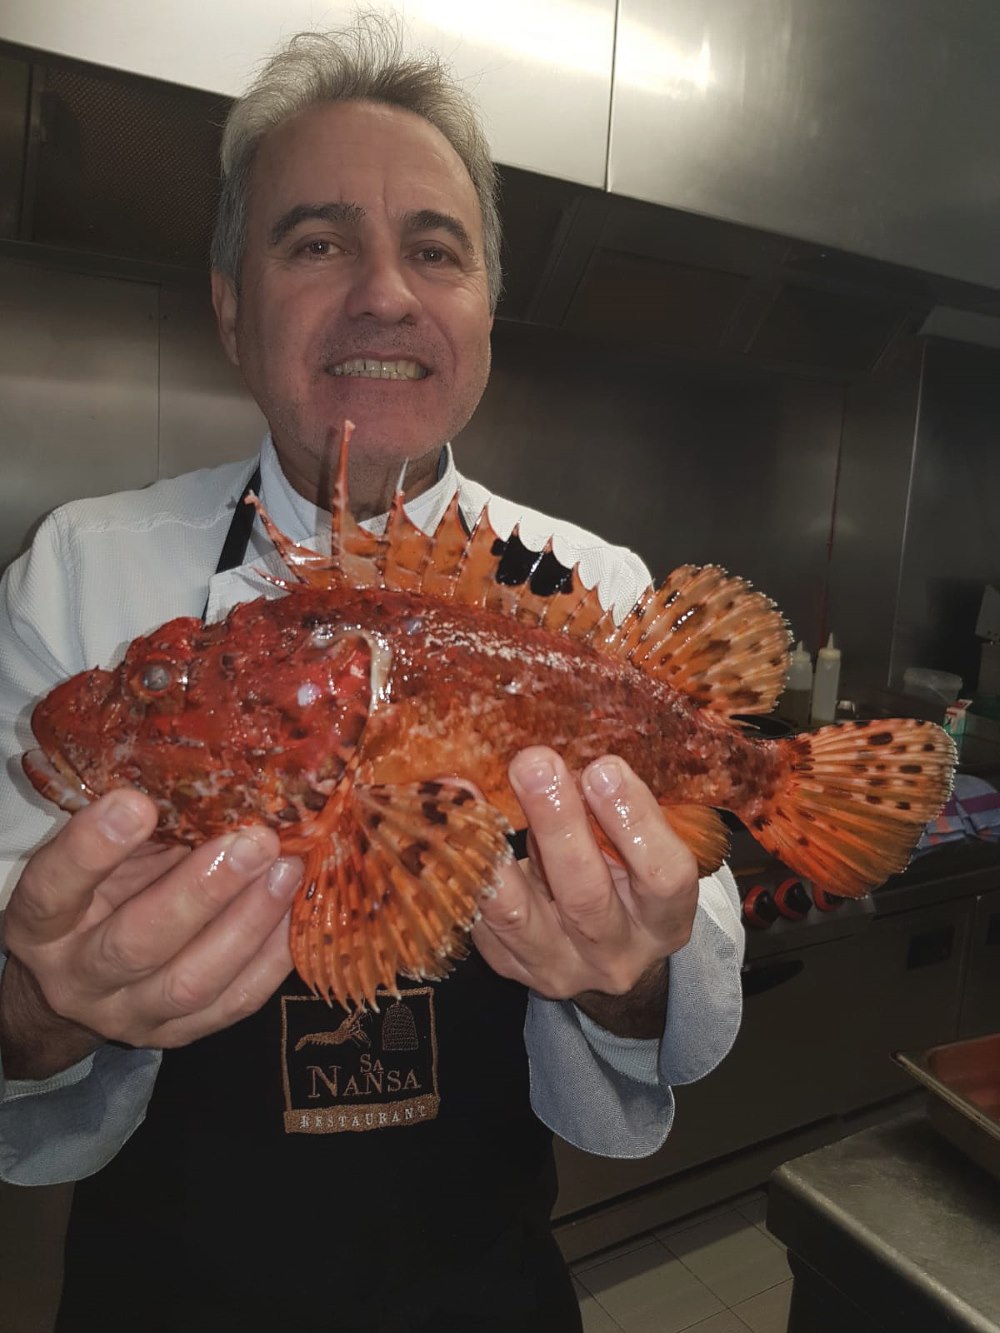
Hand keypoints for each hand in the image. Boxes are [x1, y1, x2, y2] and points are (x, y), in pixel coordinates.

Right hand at [0, 790, 301, 1078]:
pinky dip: (273, 957)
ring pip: (192, 982)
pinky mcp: (179, 1036)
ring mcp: (130, 1016)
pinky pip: (234, 1003)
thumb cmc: (104, 893)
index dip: (92, 848)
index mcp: (42, 923)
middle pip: (136, 945)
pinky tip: (298, 911)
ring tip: (288, 870)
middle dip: (202, 892)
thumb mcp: (107, 857)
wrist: (88, 979)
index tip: (137, 802)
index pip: (55, 887)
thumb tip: (220, 783)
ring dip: (249, 922)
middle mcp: (77, 978)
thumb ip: (144, 831)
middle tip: (255, 841)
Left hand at [471, 748, 697, 1036]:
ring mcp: (558, 969)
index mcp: (664, 920)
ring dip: (493, 851)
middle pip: (586, 895)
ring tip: (471, 797)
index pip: (663, 876)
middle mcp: (615, 954)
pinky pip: (477, 917)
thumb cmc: (621, 881)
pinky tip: (444, 826)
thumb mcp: (636, 855)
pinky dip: (458, 868)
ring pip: (517, 914)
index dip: (634, 822)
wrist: (600, 958)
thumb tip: (551, 759)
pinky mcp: (509, 966)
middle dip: (558, 824)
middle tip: (535, 765)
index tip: (603, 767)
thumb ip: (605, 813)